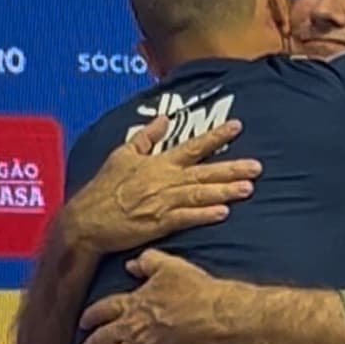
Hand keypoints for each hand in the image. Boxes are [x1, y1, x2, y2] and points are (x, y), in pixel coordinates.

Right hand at [63, 116, 261, 254]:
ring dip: (225, 190)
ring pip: (200, 194)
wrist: (86, 220)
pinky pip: (186, 218)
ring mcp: (163, 202)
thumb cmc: (104, 188)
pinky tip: (223, 213)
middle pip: (205, 172)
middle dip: (232, 168)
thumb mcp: (122, 153)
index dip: (216, 136)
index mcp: (159, 162)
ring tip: (248, 187)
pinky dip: (204, 214)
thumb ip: (147, 136)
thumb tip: (165, 119)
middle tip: (258, 166)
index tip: (238, 127)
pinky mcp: (159, 223)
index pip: (193, 146)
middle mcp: (165, 180)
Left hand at [76, 249, 223, 343]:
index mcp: (132, 303)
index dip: (90, 317)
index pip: (102, 310)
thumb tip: (130, 264)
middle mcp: (131, 327)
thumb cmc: (193, 288)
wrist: (212, 313)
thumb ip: (146, 262)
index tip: (84, 322)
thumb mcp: (168, 265)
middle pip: (101, 340)